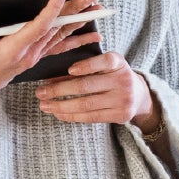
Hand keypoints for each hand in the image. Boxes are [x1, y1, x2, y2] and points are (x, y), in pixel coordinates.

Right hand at [0, 0, 101, 146]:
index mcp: (13, 50)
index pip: (38, 27)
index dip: (52, 9)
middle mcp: (27, 55)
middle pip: (55, 29)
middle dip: (74, 11)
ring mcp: (33, 58)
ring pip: (60, 37)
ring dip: (78, 22)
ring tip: (95, 9)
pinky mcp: (34, 59)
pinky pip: (59, 48)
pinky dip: (76, 40)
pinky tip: (91, 36)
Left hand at [35, 49, 159, 130]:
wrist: (139, 95)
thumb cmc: (113, 76)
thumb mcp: (105, 66)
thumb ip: (84, 68)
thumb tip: (52, 78)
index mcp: (118, 62)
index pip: (104, 62)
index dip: (87, 66)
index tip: (70, 70)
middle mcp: (122, 80)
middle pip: (87, 86)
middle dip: (59, 89)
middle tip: (40, 92)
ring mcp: (123, 100)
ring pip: (86, 105)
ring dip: (61, 106)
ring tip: (45, 105)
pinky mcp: (120, 115)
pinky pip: (91, 117)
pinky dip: (72, 116)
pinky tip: (58, 113)